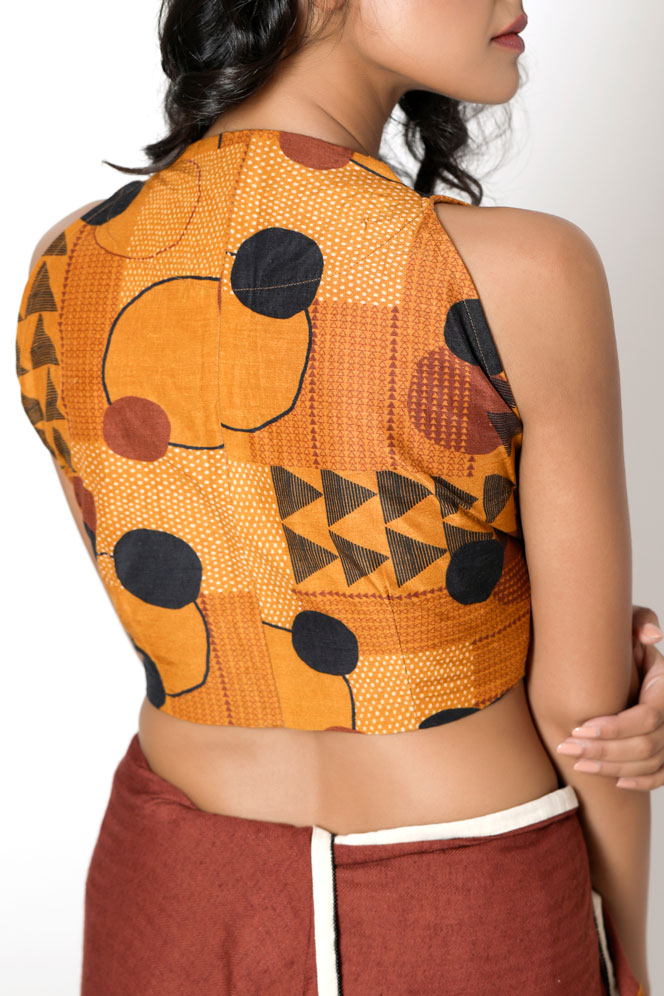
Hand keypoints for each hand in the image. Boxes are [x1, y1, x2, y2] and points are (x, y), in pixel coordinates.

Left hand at [556, 605, 663, 789]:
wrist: (622, 656)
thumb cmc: (622, 639)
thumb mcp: (629, 621)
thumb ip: (640, 620)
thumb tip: (651, 636)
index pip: (648, 717)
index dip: (616, 728)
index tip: (581, 728)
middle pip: (646, 746)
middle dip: (605, 751)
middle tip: (567, 747)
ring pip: (651, 765)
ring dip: (612, 768)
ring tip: (577, 762)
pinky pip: (661, 776)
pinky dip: (640, 782)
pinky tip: (614, 782)